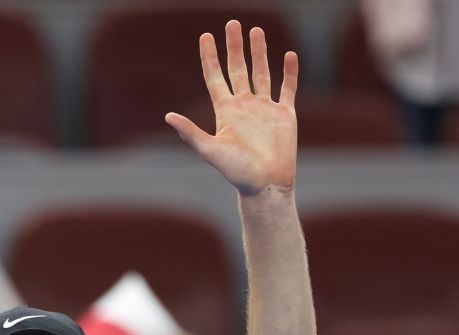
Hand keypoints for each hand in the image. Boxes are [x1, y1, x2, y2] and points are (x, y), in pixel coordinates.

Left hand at [164, 21, 299, 196]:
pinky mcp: (285, 115)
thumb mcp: (210, 150)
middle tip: (232, 23)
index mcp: (226, 111)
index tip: (205, 35)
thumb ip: (190, 132)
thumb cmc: (237, 172)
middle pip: (238, 69)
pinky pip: (288, 88)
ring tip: (257, 31)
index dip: (210, 56)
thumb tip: (168, 116)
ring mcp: (265, 109)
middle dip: (234, 46)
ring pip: (262, 73)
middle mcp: (244, 106)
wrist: (266, 186)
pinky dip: (290, 72)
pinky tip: (290, 55)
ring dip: (259, 53)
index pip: (215, 76)